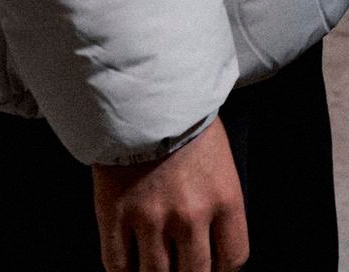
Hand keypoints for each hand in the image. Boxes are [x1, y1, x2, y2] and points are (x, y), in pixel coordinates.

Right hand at [93, 116, 247, 271]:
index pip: (233, 259)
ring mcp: (151, 219)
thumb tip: (210, 245)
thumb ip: (219, 206)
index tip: (212, 266)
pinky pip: (117, 265)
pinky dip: (123, 271)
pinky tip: (128, 263)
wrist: (143, 95)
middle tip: (181, 267)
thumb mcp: (221, 163)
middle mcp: (191, 216)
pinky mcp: (115, 216)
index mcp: (225, 199)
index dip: (221, 269)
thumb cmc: (186, 124)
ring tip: (154, 264)